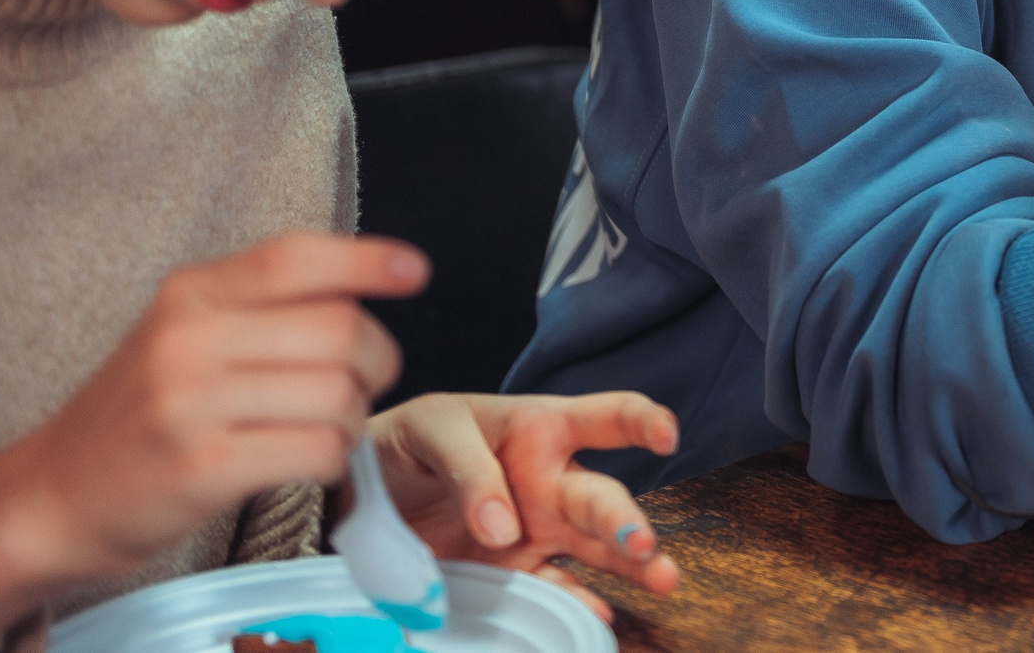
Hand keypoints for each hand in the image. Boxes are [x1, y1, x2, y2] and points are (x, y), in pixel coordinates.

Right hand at [0, 235, 423, 618]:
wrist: (56, 493)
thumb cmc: (144, 410)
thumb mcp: (187, 331)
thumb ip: (263, 302)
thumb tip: (370, 280)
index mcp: (191, 293)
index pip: (295, 256)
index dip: (367, 261)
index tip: (414, 273)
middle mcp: (189, 339)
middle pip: (338, 329)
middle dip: (374, 361)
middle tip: (359, 383)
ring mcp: (192, 405)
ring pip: (337, 393)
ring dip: (354, 416)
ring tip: (327, 426)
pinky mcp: (203, 468)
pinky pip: (317, 450)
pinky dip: (333, 457)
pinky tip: (308, 458)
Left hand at [368, 392, 680, 622]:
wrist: (368, 488)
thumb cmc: (413, 439)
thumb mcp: (434, 428)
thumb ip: (470, 468)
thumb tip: (506, 528)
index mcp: (542, 428)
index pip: (606, 418)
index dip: (641, 421)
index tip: (664, 435)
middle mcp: (551, 480)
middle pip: (602, 497)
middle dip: (627, 520)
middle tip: (643, 544)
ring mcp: (536, 529)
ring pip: (595, 546)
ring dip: (629, 564)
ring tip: (662, 579)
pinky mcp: (511, 570)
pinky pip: (551, 588)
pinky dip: (575, 603)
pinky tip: (598, 615)